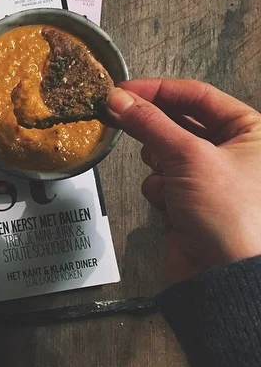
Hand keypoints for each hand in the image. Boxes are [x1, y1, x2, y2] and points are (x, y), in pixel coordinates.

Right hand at [105, 78, 260, 284]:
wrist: (223, 276)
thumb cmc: (231, 216)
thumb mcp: (189, 156)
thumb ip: (150, 123)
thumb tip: (119, 100)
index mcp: (251, 131)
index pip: (197, 96)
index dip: (157, 90)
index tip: (123, 90)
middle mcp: (234, 151)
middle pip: (179, 123)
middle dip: (153, 128)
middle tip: (119, 116)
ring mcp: (210, 177)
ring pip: (164, 151)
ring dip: (158, 164)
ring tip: (167, 179)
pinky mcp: (189, 200)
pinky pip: (161, 180)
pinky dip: (159, 189)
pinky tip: (171, 205)